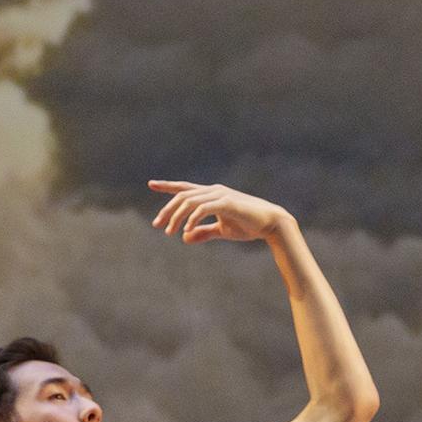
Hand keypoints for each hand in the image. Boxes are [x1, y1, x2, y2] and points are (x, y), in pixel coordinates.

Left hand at [147, 180, 288, 245]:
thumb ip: (204, 232)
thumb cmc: (248, 226)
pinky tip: (187, 230)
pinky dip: (192, 219)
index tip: (151, 184)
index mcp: (211, 195)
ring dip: (177, 217)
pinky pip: (203, 208)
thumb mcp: (222, 231)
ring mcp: (220, 195)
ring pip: (189, 201)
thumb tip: (185, 238)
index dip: (167, 186)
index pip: (185, 188)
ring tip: (170, 232)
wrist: (270, 224)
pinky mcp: (227, 202)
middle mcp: (213, 191)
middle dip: (167, 210)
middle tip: (158, 225)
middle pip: (182, 195)